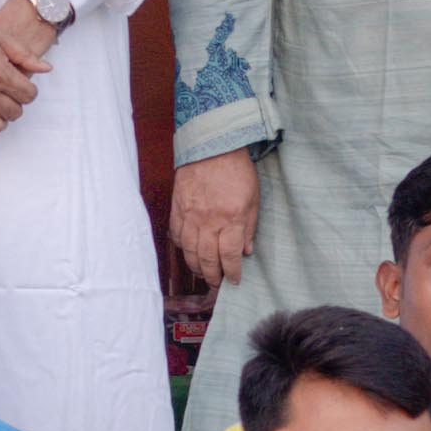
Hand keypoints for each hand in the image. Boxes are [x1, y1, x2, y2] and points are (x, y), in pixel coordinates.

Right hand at [168, 150, 262, 287]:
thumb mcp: (253, 199)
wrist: (211, 146)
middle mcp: (209, 221)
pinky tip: (189, 251)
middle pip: (207, 260)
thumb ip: (249, 227)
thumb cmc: (237, 171)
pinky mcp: (177, 209)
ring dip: (196, 267)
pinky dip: (182, 248)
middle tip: (218, 284)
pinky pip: (177, 236)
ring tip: (203, 273)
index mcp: (231, 219)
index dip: (232, 273)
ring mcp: (190, 216)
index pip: (230, 256)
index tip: (235, 280)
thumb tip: (246, 251)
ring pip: (190, 252)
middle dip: (213, 277)